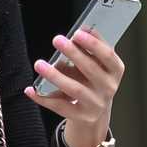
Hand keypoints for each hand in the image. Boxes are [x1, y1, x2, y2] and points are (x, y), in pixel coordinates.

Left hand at [24, 25, 124, 146]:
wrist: (95, 112)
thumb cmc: (94, 81)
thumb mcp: (97, 65)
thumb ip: (90, 49)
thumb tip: (81, 29)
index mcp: (115, 71)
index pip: (108, 56)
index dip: (94, 44)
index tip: (77, 33)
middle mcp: (108, 88)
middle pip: (90, 70)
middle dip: (73, 53)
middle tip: (57, 40)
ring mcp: (95, 104)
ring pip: (74, 89)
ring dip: (55, 76)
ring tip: (39, 64)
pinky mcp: (81, 116)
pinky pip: (60, 106)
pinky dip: (44, 98)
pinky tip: (31, 90)